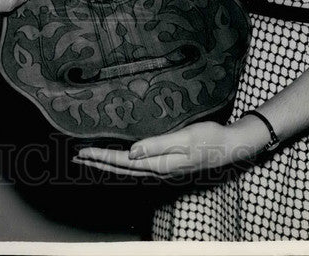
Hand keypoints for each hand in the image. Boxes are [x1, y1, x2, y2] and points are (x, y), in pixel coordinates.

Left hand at [72, 117, 269, 177]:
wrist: (231, 147)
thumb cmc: (209, 139)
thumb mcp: (184, 138)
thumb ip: (157, 145)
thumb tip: (130, 152)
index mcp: (159, 164)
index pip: (123, 162)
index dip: (101, 157)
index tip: (82, 152)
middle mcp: (158, 170)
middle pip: (122, 169)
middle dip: (99, 163)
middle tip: (77, 156)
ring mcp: (163, 169)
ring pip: (128, 169)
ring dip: (108, 164)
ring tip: (91, 158)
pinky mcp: (167, 165)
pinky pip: (138, 167)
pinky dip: (123, 163)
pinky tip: (119, 159)